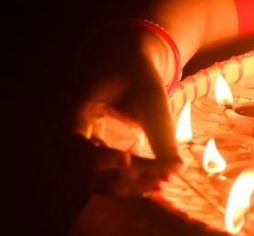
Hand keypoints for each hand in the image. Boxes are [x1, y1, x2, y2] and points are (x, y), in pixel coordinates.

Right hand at [71, 23, 182, 194]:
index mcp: (77, 113)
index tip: (127, 160)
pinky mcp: (101, 158)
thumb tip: (177, 168)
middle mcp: (76, 137)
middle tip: (159, 180)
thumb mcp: (151, 97)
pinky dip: (133, 184)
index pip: (78, 145)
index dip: (99, 158)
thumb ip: (161, 131)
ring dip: (130, 187)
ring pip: (101, 181)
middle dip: (124, 180)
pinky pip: (113, 178)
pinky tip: (158, 185)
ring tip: (162, 185)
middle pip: (89, 172)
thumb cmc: (138, 77)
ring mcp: (86, 150)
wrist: (130, 67)